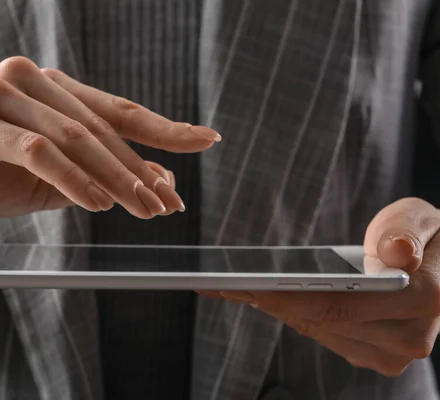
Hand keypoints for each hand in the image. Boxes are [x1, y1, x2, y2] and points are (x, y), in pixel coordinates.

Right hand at [0, 57, 219, 226]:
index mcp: (51, 89)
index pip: (117, 110)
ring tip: (144, 209)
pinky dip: (73, 179)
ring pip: (76, 137)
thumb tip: (158, 181)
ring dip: (116, 178)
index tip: (205, 141)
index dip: (165, 129)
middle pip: (102, 128)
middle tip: (168, 203)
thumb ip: (97, 176)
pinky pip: (39, 150)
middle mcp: (31, 80)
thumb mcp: (50, 180)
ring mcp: (3, 94)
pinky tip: (97, 204)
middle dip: (140, 170)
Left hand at [203, 198, 439, 376]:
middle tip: (223, 284)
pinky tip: (267, 297)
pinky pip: (325, 336)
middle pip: (321, 321)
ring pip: (318, 332)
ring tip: (235, 288)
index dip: (288, 296)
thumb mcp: (421, 217)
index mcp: (426, 299)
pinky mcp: (374, 356)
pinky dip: (294, 316)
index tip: (246, 286)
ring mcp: (391, 354)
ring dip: (276, 309)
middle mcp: (409, 339)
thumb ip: (407, 231)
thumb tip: (396, 255)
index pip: (340, 304)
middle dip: (270, 301)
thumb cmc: (427, 237)